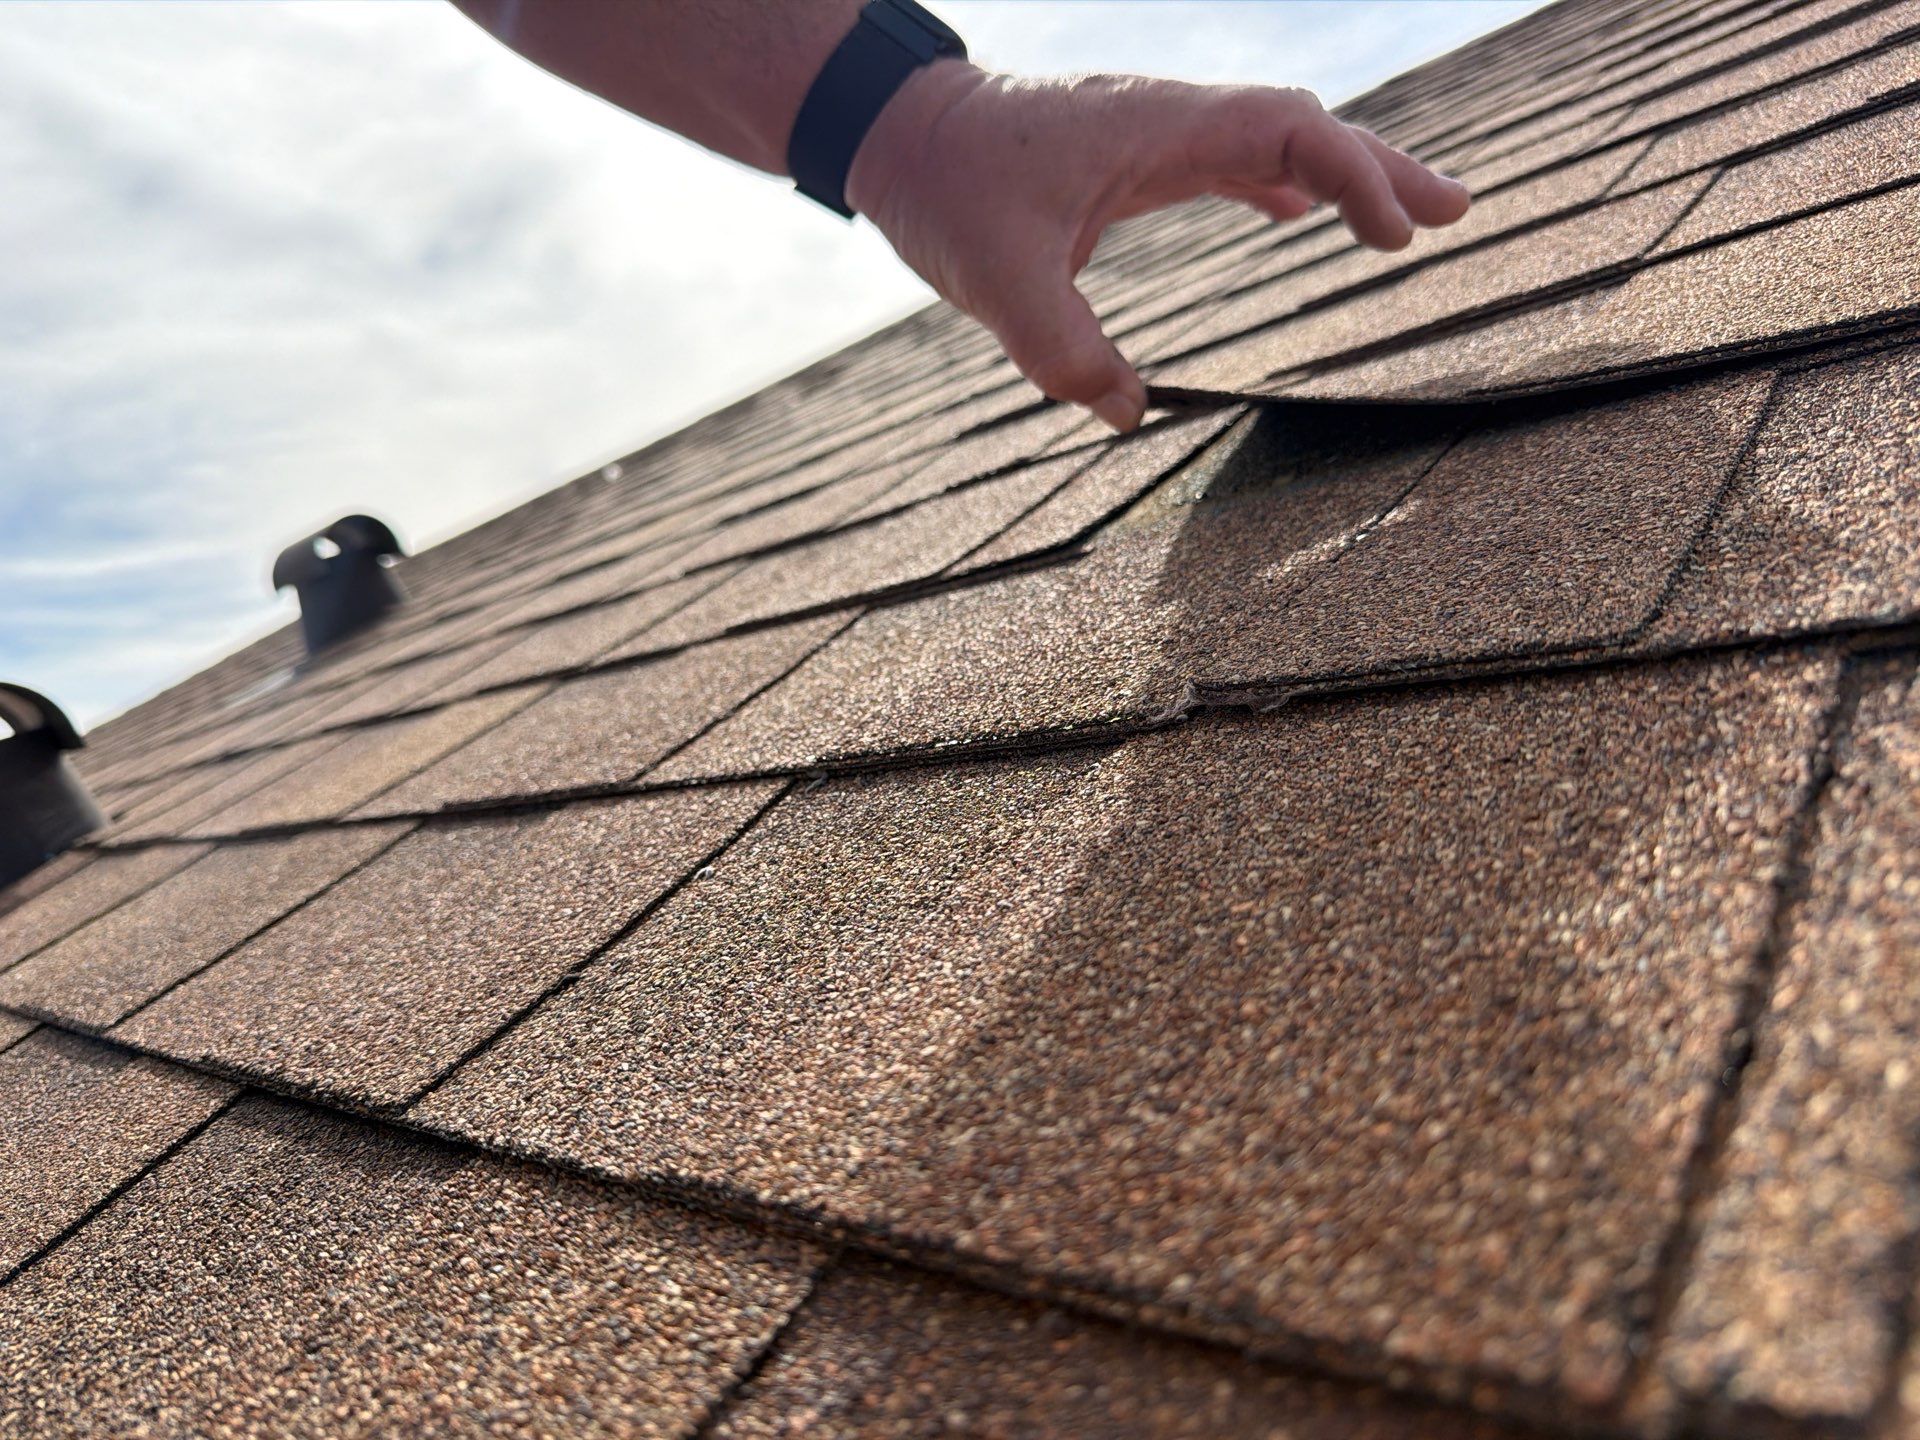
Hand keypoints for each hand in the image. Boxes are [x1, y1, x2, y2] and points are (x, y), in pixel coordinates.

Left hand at [846, 63, 1471, 431]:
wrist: (901, 133)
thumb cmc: (948, 189)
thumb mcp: (994, 282)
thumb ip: (1062, 354)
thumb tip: (1128, 414)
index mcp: (1157, 129)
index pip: (1287, 130)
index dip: (1352, 175)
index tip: (1390, 236)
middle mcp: (1171, 119)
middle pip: (1305, 129)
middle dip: (1383, 171)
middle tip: (1456, 215)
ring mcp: (1158, 133)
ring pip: (1275, 143)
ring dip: (1342, 177)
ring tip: (1408, 224)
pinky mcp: (1135, 155)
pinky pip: (1229, 160)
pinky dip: (1277, 185)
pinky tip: (1294, 217)